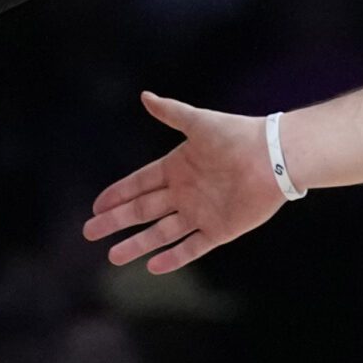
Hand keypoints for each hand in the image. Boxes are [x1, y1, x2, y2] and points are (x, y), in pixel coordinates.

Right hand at [82, 92, 282, 271]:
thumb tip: (144, 96)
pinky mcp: (219, 229)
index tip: (96, 206)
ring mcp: (201, 213)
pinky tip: (152, 266)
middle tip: (89, 232)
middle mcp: (185, 192)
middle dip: (116, 221)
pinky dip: (173, 258)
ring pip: (161, 232)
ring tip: (113, 257)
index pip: (139, 184)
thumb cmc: (237, 135)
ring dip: (137, 244)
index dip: (117, 194)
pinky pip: (192, 247)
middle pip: (143, 210)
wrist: (273, 157)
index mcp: (177, 167)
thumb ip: (171, 112)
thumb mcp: (198, 122)